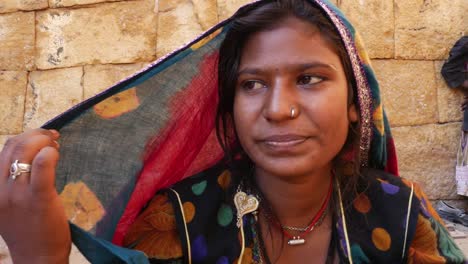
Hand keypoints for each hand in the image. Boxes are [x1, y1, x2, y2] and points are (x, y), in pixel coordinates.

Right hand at [0, 129, 70, 263]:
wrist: (37, 257)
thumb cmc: (28, 230)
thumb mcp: (9, 206)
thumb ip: (13, 184)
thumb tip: (32, 158)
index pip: (5, 150)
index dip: (25, 138)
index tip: (42, 139)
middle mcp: (1, 190)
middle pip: (15, 147)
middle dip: (36, 135)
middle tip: (53, 138)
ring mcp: (18, 194)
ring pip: (27, 152)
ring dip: (44, 141)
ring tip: (57, 145)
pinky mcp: (38, 198)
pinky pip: (42, 166)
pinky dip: (50, 154)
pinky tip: (57, 154)